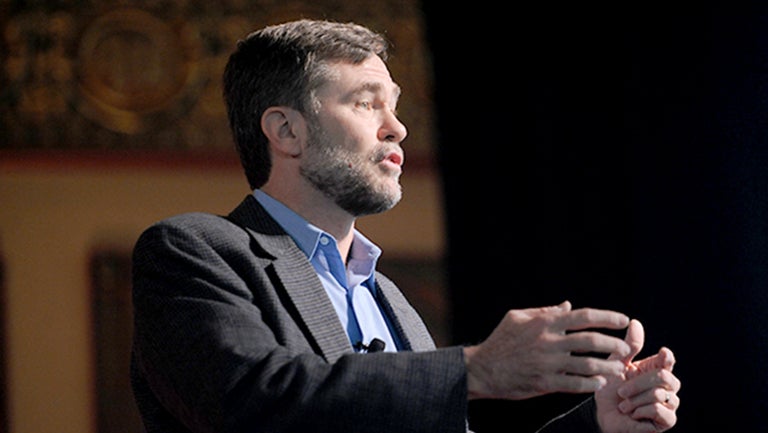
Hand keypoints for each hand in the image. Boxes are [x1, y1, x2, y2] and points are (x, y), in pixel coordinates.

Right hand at [464, 301, 630, 399]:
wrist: (482, 369)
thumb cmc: (500, 341)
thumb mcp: (517, 317)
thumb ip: (544, 311)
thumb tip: (567, 305)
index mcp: (544, 323)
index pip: (583, 316)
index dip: (607, 317)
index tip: (623, 319)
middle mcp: (548, 341)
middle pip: (590, 340)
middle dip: (613, 344)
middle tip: (625, 348)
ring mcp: (547, 363)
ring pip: (587, 364)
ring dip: (607, 366)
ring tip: (618, 369)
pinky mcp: (544, 382)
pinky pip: (574, 384)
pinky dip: (589, 384)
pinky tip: (598, 383)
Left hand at [595, 320, 680, 432]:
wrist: (602, 415)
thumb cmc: (609, 390)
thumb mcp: (616, 365)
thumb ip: (628, 346)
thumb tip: (635, 322)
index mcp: (655, 369)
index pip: (668, 360)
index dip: (667, 357)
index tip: (662, 352)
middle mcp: (667, 386)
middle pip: (663, 377)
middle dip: (638, 384)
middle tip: (621, 391)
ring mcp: (669, 403)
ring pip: (660, 394)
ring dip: (636, 399)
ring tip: (624, 405)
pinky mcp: (668, 421)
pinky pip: (659, 410)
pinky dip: (641, 410)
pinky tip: (633, 414)